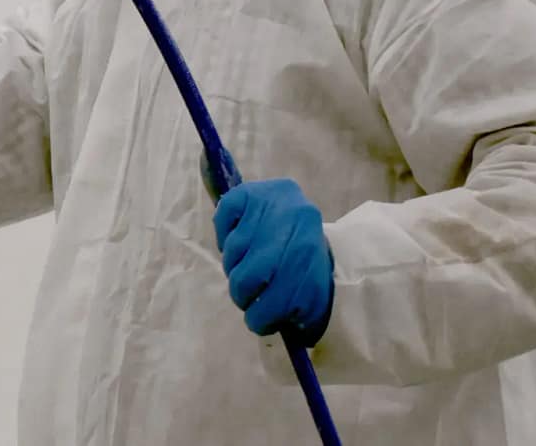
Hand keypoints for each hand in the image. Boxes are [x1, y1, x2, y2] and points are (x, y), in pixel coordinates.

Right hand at [213, 179, 333, 344]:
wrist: (304, 223)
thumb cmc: (303, 268)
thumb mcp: (309, 294)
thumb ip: (297, 315)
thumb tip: (288, 343)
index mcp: (312, 257)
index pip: (277, 299)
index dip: (262, 318)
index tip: (260, 322)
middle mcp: (293, 224)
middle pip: (247, 278)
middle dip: (243, 294)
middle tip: (248, 295)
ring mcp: (269, 203)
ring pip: (232, 252)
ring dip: (234, 265)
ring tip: (247, 264)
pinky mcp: (248, 191)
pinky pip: (223, 219)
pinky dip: (224, 235)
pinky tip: (239, 239)